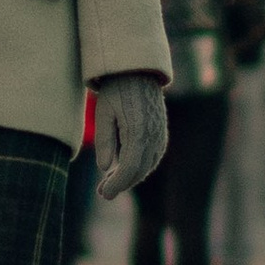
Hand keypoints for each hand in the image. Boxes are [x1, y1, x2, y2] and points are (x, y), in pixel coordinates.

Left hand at [92, 71, 169, 201]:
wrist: (138, 70)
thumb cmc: (116, 90)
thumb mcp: (103, 113)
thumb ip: (104, 141)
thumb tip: (104, 169)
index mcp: (138, 132)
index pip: (128, 168)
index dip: (116, 184)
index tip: (103, 194)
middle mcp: (153, 136)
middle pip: (139, 170)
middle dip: (121, 184)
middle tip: (103, 192)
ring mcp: (160, 134)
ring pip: (147, 165)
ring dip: (131, 177)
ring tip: (111, 182)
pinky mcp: (161, 131)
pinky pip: (153, 156)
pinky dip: (140, 166)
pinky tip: (126, 169)